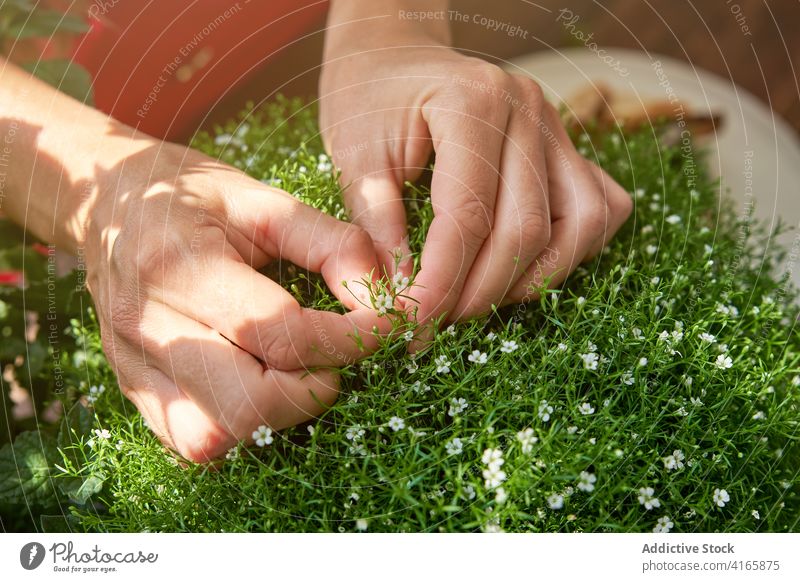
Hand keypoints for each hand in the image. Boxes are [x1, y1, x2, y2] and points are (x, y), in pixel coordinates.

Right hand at [85, 144, 386, 461]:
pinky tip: (258, 386)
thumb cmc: (194, 196)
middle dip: (313, 389)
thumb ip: (332, 246)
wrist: (110, 202)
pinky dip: (239, 428)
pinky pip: (190, 441)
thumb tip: (380, 301)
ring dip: (275, 416)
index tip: (381, 327)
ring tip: (292, 372)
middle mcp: (147, 323)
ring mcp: (133, 364)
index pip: (276, 331)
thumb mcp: (267, 200)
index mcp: (179, 262)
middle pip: (246, 402)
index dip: (346, 340)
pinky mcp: (132, 388)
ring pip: (214, 437)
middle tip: (331, 357)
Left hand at [319, 16, 631, 324]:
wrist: (393, 50)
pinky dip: (573, 250)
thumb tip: (397, 297)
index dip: (442, 284)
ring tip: (479, 302)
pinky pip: (599, 208)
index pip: (469, 218)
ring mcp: (555, 128)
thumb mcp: (352, 154)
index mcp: (472, 103)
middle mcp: (528, 112)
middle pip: (527, 230)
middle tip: (435, 325)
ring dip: (533, 280)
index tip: (411, 324)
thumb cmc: (367, 98)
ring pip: (582, 226)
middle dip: (480, 294)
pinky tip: (525, 266)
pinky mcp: (565, 146)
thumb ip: (376, 225)